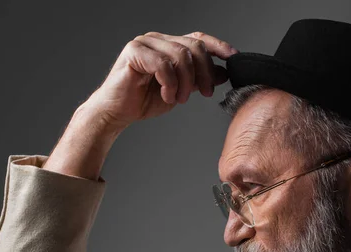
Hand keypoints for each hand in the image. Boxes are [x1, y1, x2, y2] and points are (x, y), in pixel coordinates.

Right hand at [83, 31, 238, 126]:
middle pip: (194, 47)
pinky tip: (166, 96)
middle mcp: (157, 40)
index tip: (233, 58)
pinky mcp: (134, 52)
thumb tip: (223, 72)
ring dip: (186, 82)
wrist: (117, 113)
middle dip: (204, 73)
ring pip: (180, 56)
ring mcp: (145, 43)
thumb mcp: (180, 90)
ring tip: (179, 98)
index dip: (218, 47)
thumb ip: (199, 80)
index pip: (198, 39)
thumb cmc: (142, 101)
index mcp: (168, 45)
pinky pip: (163, 64)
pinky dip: (170, 83)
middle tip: (206, 93)